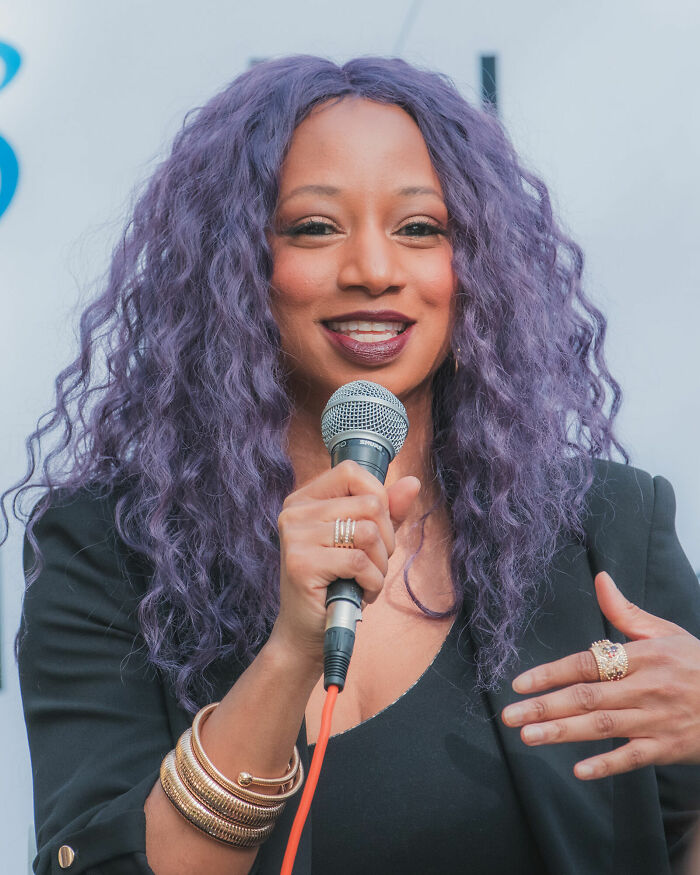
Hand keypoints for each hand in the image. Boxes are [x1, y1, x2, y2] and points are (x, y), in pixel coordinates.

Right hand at [268, 460, 420, 670]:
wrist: (308, 633)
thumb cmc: (338, 584)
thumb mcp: (365, 542)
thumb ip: (387, 511)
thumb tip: (412, 482)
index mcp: (305, 499)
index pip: (351, 472)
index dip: (379, 497)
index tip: (378, 528)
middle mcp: (294, 512)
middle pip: (369, 504)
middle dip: (386, 540)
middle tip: (372, 564)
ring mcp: (294, 536)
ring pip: (367, 532)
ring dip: (379, 564)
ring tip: (365, 579)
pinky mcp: (301, 563)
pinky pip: (359, 560)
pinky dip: (372, 581)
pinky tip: (360, 592)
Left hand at [501, 571, 699, 779]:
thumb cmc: (697, 664)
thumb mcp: (666, 633)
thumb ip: (626, 612)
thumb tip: (600, 578)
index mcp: (643, 656)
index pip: (587, 663)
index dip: (551, 673)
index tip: (519, 684)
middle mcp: (647, 687)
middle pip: (588, 697)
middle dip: (545, 706)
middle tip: (510, 716)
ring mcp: (657, 719)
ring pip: (604, 727)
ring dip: (563, 732)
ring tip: (529, 736)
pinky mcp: (668, 747)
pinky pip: (634, 758)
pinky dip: (607, 764)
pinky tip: (579, 770)